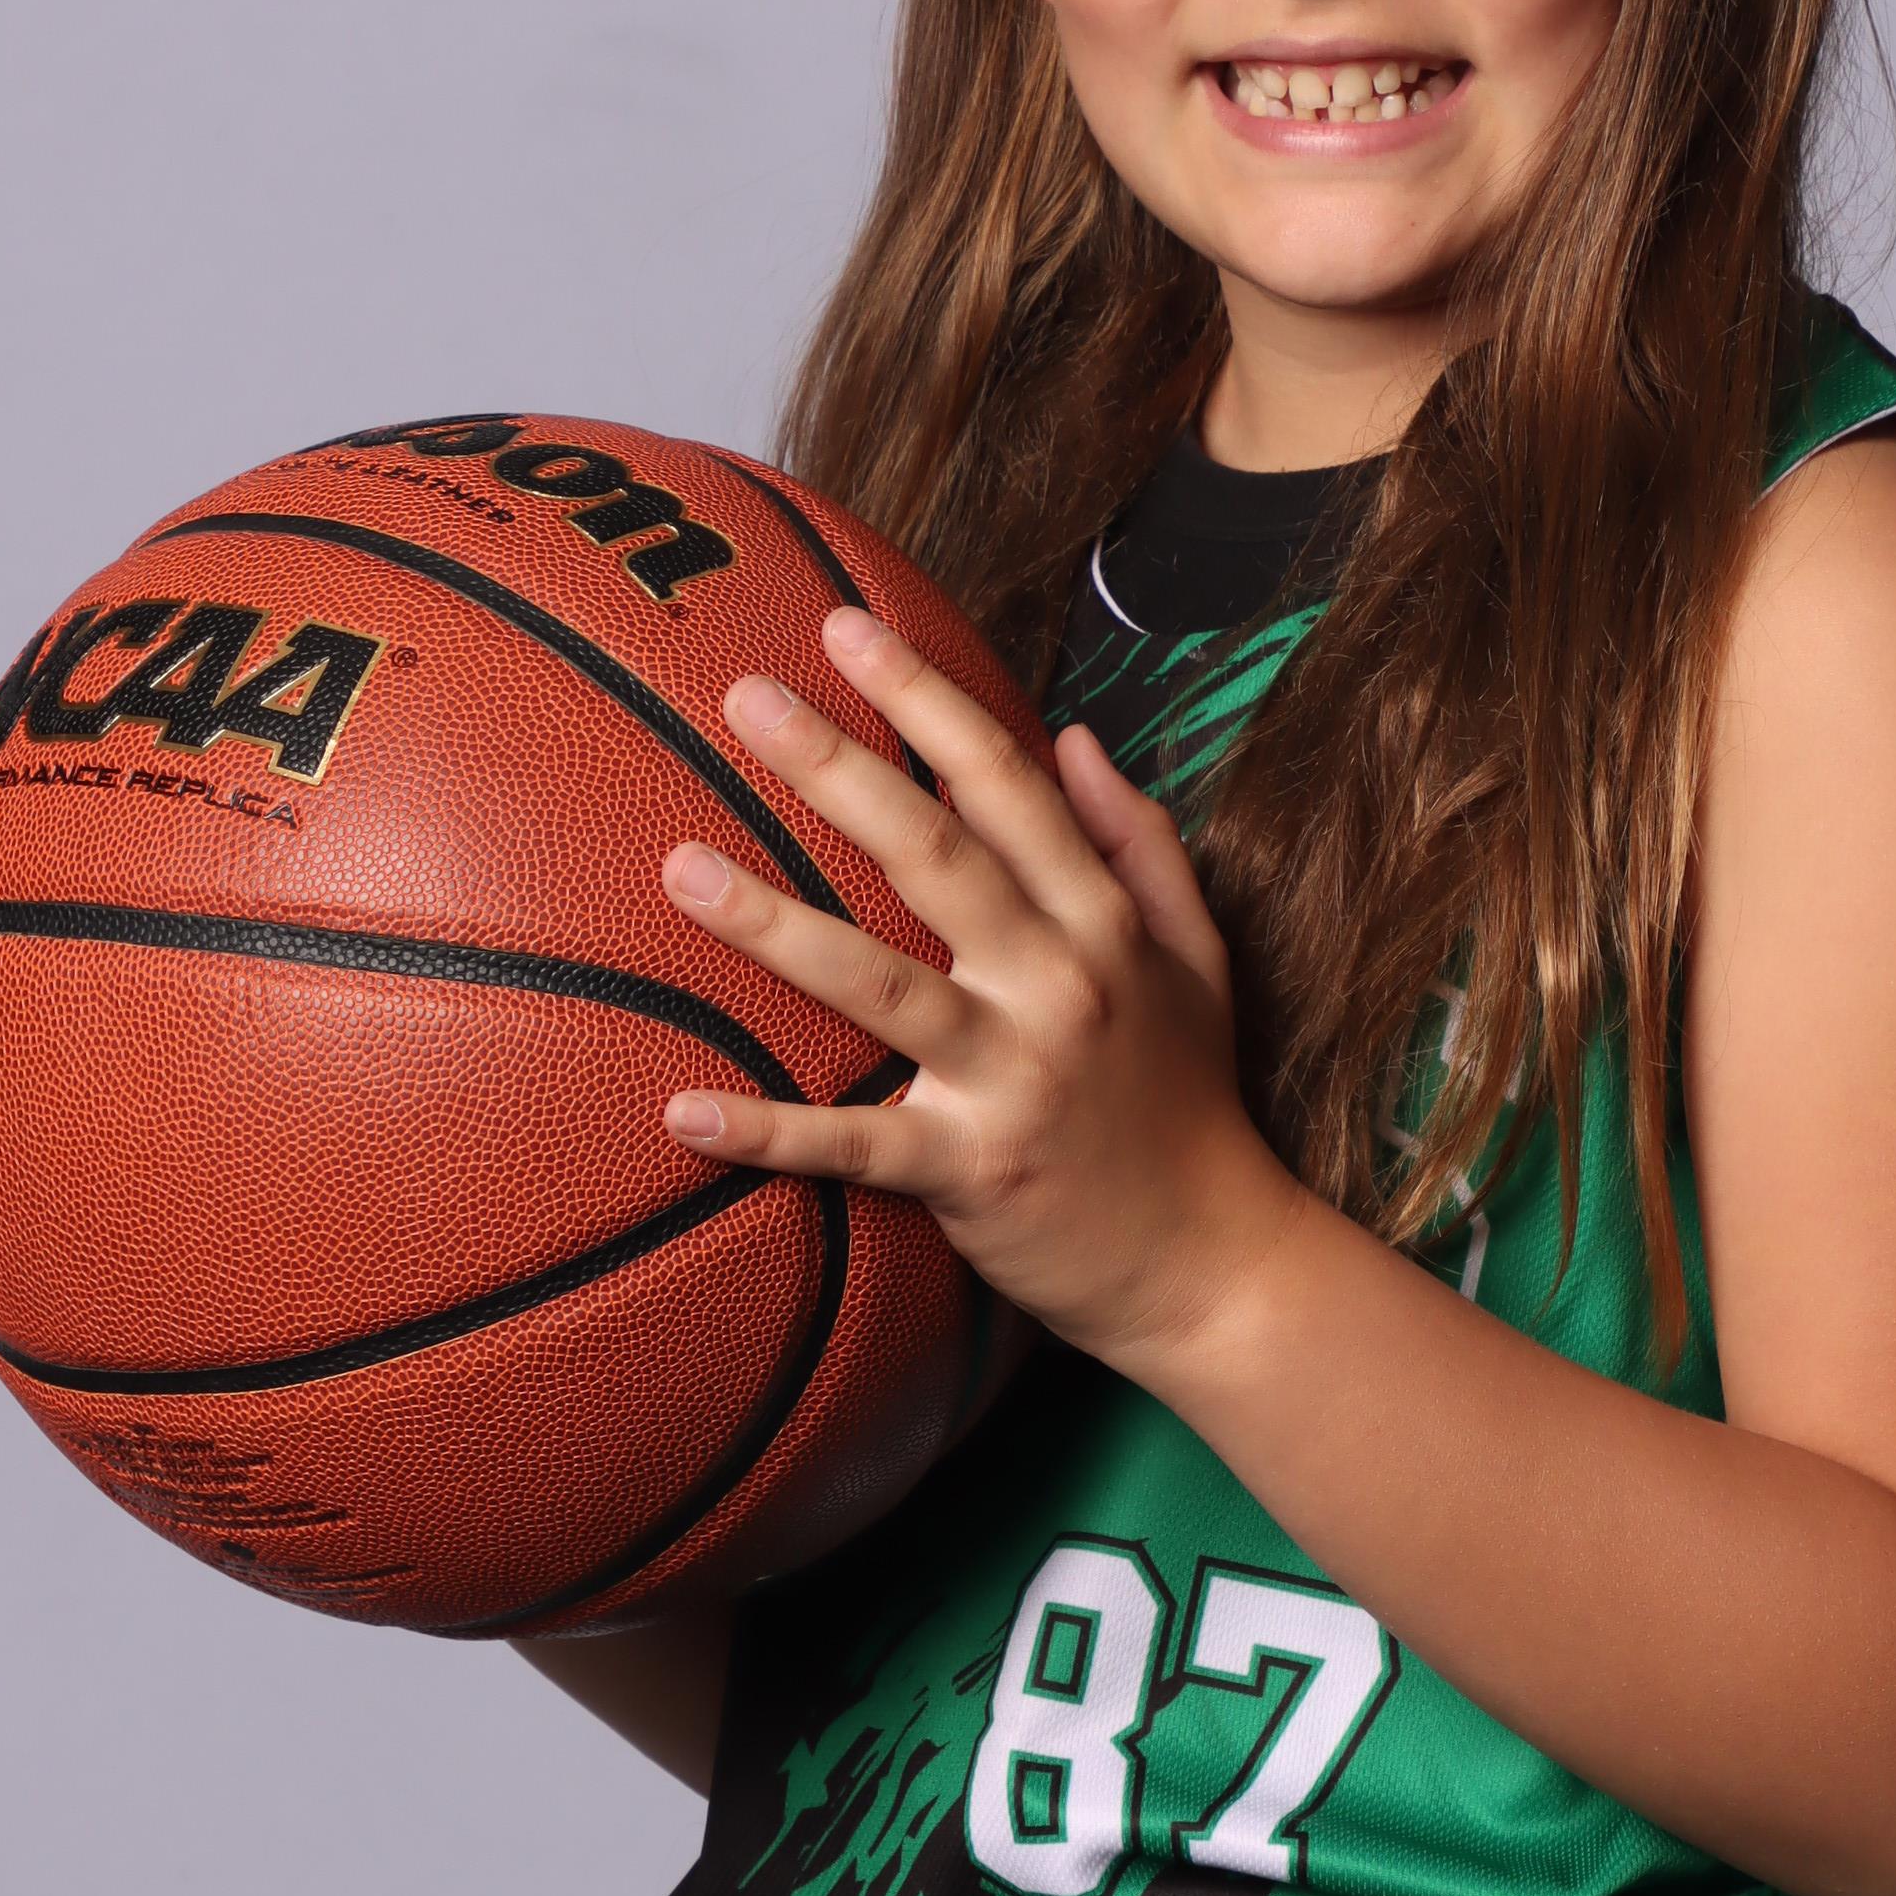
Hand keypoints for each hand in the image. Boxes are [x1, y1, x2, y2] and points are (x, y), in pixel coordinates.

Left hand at [659, 607, 1304, 1376]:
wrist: (1215, 1264)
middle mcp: (1058, 985)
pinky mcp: (974, 1172)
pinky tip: (680, 1109)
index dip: (925, 702)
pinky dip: (769, 1133)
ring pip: (879, 986)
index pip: (1005, 787)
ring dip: (775, 926)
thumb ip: (1136, 843)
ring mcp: (1013, 1079)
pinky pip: (856, 1147)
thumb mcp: (1196, 958)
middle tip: (743, 697)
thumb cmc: (1192, 1104)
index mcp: (1101, 923)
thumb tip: (1074, 736)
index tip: (847, 631)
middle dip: (837, 768)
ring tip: (681, 867)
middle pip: (932, 856)